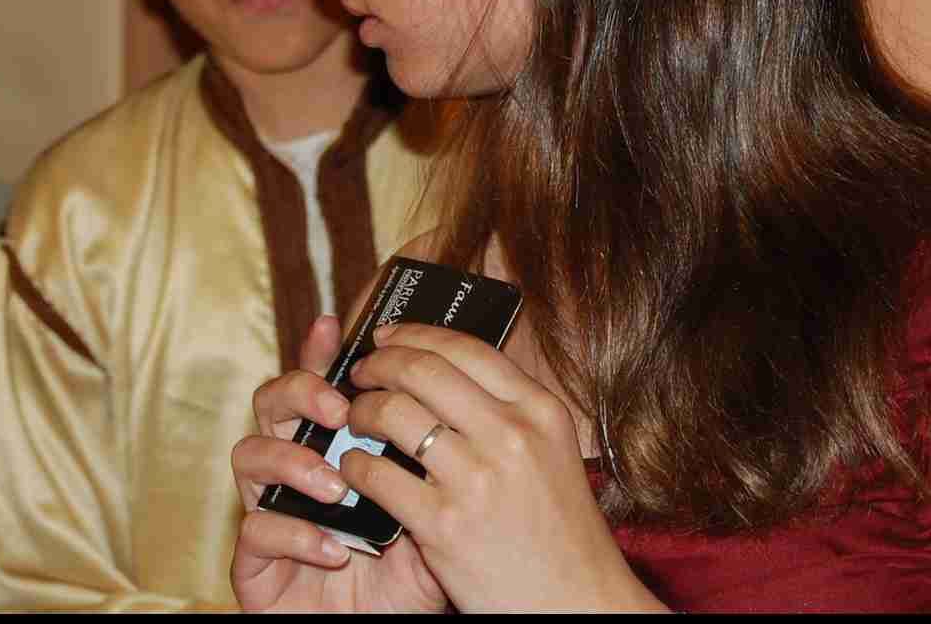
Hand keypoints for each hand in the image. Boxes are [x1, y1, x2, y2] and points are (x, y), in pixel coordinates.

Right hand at [228, 316, 448, 612]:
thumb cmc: (415, 571)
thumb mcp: (442, 507)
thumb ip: (446, 456)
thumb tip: (473, 391)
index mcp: (338, 442)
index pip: (325, 380)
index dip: (323, 349)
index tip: (339, 325)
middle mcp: (297, 466)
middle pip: (273, 400)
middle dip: (302, 391)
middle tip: (341, 405)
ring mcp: (271, 509)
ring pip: (249, 455)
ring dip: (294, 461)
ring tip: (337, 484)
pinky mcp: (255, 562)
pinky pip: (255, 530)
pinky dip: (294, 534)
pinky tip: (333, 548)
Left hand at [339, 322, 664, 612]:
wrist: (577, 603)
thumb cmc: (562, 534)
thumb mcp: (552, 454)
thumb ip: (510, 413)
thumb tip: (449, 372)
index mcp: (540, 411)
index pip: (466, 348)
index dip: (416, 334)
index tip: (388, 335)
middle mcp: (511, 434)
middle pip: (423, 370)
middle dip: (379, 364)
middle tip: (360, 373)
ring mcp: (476, 479)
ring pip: (392, 414)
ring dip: (360, 412)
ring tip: (353, 421)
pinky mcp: (443, 525)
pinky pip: (376, 476)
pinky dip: (354, 466)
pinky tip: (353, 470)